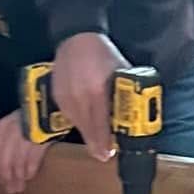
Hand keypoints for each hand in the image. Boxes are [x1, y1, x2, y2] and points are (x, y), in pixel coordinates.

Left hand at [0, 111, 49, 193]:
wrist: (49, 104)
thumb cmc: (27, 117)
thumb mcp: (11, 124)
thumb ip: (1, 141)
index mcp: (1, 128)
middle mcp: (11, 132)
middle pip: (4, 162)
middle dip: (5, 178)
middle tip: (8, 189)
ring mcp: (26, 136)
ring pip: (17, 164)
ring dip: (17, 179)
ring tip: (19, 188)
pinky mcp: (40, 141)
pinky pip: (32, 161)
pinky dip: (30, 171)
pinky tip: (29, 177)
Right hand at [52, 32, 126, 160]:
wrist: (77, 38)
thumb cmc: (102, 55)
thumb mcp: (121, 72)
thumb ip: (127, 93)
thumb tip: (136, 113)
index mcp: (96, 90)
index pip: (100, 124)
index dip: (104, 142)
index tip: (107, 154)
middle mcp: (78, 96)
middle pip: (87, 129)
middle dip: (96, 144)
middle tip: (104, 154)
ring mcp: (65, 97)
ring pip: (77, 124)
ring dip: (88, 133)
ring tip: (97, 140)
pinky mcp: (57, 96)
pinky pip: (69, 116)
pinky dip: (78, 121)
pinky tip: (86, 121)